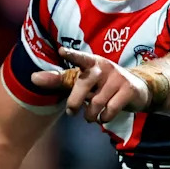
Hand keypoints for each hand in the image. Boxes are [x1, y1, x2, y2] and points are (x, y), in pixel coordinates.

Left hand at [31, 46, 150, 122]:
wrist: (137, 89)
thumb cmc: (102, 85)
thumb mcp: (82, 80)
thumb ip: (58, 79)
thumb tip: (32, 78)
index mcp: (91, 62)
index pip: (80, 57)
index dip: (71, 54)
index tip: (61, 50)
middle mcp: (104, 67)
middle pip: (83, 84)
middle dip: (74, 102)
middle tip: (71, 112)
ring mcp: (117, 77)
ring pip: (96, 102)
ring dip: (90, 115)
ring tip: (90, 116)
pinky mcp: (128, 90)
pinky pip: (110, 109)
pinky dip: (104, 118)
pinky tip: (104, 117)